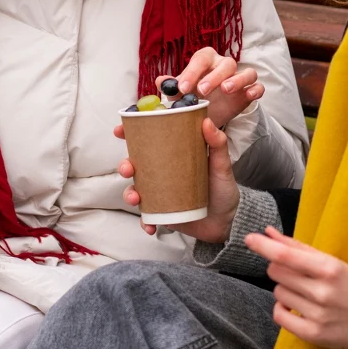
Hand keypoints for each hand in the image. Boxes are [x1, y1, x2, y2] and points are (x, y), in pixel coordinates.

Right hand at [114, 117, 238, 242]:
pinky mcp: (162, 215)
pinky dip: (144, 223)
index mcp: (172, 157)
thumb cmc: (223, 190)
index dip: (130, 134)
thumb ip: (217, 144)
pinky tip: (149, 226)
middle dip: (125, 166)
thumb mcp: (222, 165)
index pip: (148, 142)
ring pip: (136, 191)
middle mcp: (162, 174)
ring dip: (129, 194)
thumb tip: (207, 121)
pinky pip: (146, 219)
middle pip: (135, 166)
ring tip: (136, 198)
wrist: (227, 222)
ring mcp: (160, 195)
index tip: (120, 130)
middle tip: (128, 168)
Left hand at [169, 47, 262, 130]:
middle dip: (215, 76)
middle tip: (203, 91)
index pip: (201, 59)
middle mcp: (224, 66)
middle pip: (226, 63)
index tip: (182, 89)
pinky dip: (256, 89)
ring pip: (247, 72)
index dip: (192, 72)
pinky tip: (248, 96)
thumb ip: (170, 87)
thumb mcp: (179, 93)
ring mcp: (240, 78)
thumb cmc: (193, 97)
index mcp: (206, 61)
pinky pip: (258, 86)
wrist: (206, 114)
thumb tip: (160, 81)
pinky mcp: (249, 92)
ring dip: (238, 80)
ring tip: (226, 90)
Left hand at [245, 228, 347, 348]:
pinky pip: (279, 316)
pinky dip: (283, 309)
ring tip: (306, 293)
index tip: (249, 238)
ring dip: (285, 289)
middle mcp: (322, 291)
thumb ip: (299, 248)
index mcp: (329, 268)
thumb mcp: (333, 263)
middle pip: (277, 272)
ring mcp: (317, 315)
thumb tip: (269, 232)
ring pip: (278, 293)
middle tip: (297, 274)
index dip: (264, 246)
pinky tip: (296, 307)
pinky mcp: (313, 334)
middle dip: (280, 269)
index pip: (287, 256)